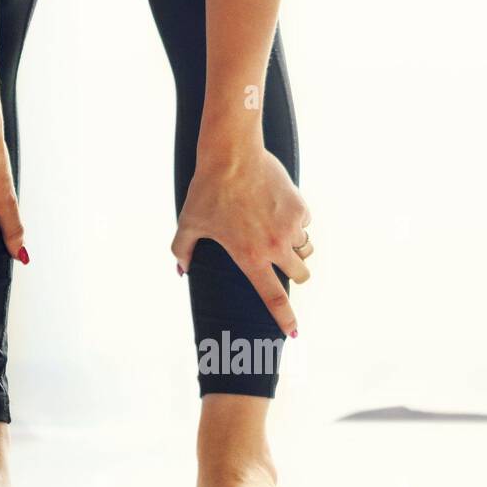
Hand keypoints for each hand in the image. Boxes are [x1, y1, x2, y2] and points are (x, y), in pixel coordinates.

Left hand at [170, 147, 311, 336]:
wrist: (233, 154)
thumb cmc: (208, 190)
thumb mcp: (189, 222)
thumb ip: (182, 251)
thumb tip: (181, 271)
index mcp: (250, 258)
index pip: (273, 298)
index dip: (285, 319)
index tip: (293, 333)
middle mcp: (275, 247)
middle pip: (300, 276)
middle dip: (294, 275)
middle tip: (282, 265)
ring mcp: (291, 227)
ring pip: (305, 250)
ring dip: (297, 249)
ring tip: (279, 235)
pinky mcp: (300, 208)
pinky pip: (305, 224)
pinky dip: (297, 223)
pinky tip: (279, 211)